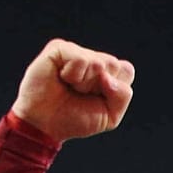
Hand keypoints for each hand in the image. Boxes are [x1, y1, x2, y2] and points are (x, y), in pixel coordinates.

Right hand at [12, 39, 134, 142]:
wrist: (46, 124)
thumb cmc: (76, 119)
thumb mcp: (110, 116)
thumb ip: (122, 95)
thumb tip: (107, 74)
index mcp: (107, 72)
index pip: (126, 70)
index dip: (115, 90)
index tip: (98, 99)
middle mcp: (92, 58)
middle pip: (114, 65)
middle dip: (100, 87)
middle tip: (81, 94)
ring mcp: (76, 52)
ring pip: (99, 63)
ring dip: (85, 83)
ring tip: (70, 87)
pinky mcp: (59, 48)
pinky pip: (80, 59)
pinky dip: (73, 75)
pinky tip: (61, 78)